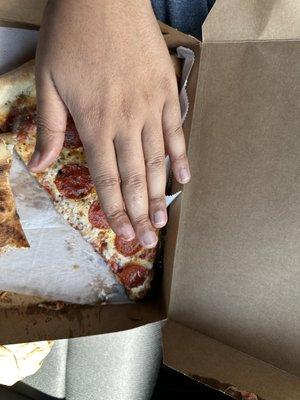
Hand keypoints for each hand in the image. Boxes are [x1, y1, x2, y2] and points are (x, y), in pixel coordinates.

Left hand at [29, 0, 190, 247]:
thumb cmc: (71, 35)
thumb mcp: (48, 81)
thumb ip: (50, 128)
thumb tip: (38, 165)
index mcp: (96, 123)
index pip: (107, 179)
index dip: (114, 211)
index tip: (122, 236)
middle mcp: (127, 122)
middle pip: (134, 178)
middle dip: (140, 214)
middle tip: (147, 241)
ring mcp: (151, 107)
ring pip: (157, 161)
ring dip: (159, 195)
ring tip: (161, 221)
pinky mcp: (168, 92)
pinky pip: (176, 131)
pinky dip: (180, 157)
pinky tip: (183, 179)